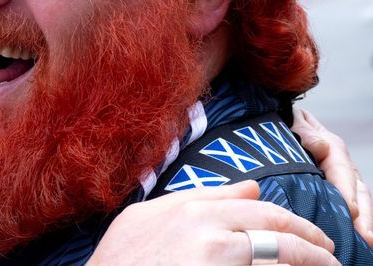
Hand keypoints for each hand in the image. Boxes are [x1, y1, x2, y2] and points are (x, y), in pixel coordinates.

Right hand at [88, 181, 338, 264]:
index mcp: (191, 208)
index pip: (258, 205)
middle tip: (329, 252)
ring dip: (310, 263)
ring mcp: (218, 261)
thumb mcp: (144, 217)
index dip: (291, 220)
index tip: (308, 233)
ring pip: (280, 256)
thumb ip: (196, 197)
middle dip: (312, 241)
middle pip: (277, 229)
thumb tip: (251, 188)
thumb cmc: (118, 259)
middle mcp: (210, 231)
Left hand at [293, 108, 372, 244]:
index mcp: (332, 148)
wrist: (277, 124)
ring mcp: (338, 178)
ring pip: (357, 201)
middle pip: (358, 191)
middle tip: (366, 237)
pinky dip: (353, 222)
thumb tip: (321, 147)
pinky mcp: (332, 189)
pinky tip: (356, 239)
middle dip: (364, 215)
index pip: (344, 171)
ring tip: (367, 243)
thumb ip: (306, 132)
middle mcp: (340, 165)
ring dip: (363, 222)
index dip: (348, 192)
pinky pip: (346, 205)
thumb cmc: (286, 124)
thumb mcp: (294, 122)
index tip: (351, 211)